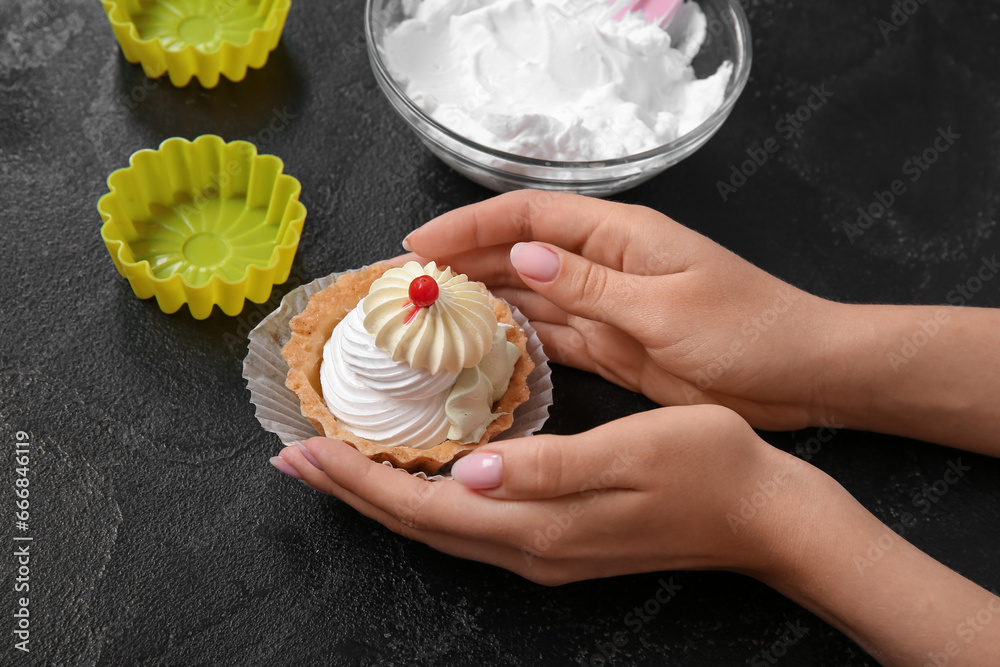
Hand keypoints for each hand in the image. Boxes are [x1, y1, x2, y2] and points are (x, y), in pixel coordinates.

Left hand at [272, 409, 999, 665]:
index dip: (358, 480)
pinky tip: (422, 476)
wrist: (767, 516)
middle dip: (353, 491)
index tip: (303, 447)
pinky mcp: (562, 540)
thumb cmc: (709, 467)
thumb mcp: (632, 453)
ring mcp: (546, 551)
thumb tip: (469, 474)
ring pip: (441, 527)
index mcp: (538, 524)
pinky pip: (471, 524)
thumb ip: (547, 468)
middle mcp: (531, 548)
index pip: (424, 507)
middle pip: (419, 524)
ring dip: (384, 496)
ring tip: (341, 463)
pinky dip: (428, 499)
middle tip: (297, 455)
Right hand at [403, 190, 839, 429]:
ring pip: (531, 297)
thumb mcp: (668, 307)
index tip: (419, 246)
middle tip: (408, 287)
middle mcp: (606, 265)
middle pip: (520, 254)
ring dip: (483, 302)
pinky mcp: (615, 346)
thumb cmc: (751, 329)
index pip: (529, 218)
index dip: (470, 226)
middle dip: (464, 264)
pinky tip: (482, 348)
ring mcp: (609, 306)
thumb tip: (521, 258)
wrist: (803, 376)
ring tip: (429, 318)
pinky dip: (518, 340)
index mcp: (621, 237)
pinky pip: (555, 336)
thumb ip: (591, 286)